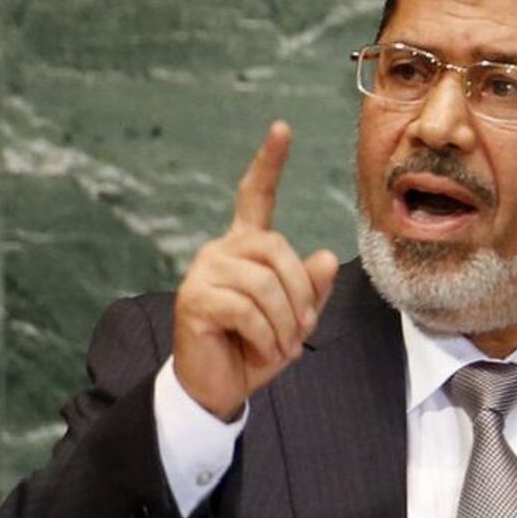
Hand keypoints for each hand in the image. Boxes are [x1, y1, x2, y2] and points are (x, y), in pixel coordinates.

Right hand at [172, 121, 339, 421]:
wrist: (218, 388)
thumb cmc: (256, 350)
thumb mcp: (295, 319)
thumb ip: (310, 288)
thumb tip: (323, 256)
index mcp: (245, 247)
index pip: (255, 196)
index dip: (269, 163)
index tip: (281, 129)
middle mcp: (221, 251)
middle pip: (276, 248)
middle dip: (299, 292)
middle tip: (302, 330)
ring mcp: (204, 272)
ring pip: (264, 283)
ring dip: (284, 322)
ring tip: (283, 347)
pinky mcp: (193, 299)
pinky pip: (246, 309)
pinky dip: (266, 335)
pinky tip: (264, 350)